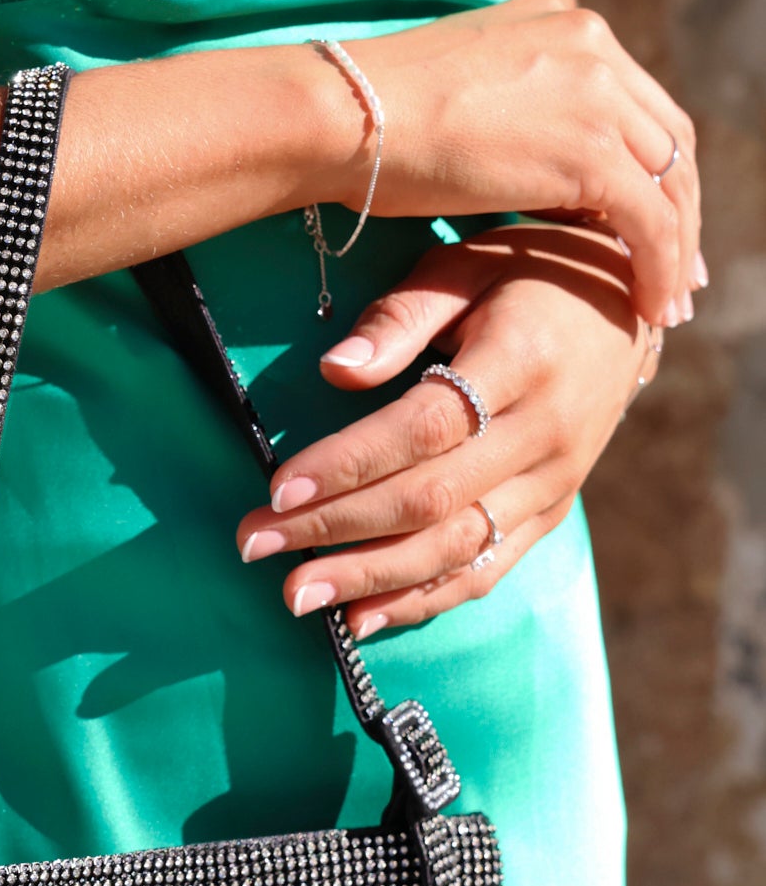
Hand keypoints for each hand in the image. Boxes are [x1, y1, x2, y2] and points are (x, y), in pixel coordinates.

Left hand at [235, 224, 664, 637]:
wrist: (632, 305)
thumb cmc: (530, 275)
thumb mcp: (466, 267)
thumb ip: (401, 317)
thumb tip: (335, 370)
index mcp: (523, 361)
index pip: (424, 427)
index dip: (349, 462)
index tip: (279, 487)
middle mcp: (544, 434)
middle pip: (429, 499)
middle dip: (334, 528)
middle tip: (254, 546)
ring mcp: (553, 483)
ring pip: (454, 548)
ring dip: (368, 578)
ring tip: (297, 595)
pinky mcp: (551, 514)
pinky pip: (485, 570)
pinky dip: (421, 600)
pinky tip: (360, 618)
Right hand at [324, 0, 700, 325]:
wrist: (346, 114)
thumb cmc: (371, 120)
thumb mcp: (458, 98)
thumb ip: (507, 116)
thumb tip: (518, 162)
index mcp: (564, 28)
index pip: (634, 105)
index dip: (651, 168)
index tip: (647, 223)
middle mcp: (592, 49)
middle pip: (665, 139)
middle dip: (678, 209)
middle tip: (676, 270)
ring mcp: (596, 94)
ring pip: (670, 182)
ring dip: (676, 248)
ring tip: (667, 303)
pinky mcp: (589, 151)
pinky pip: (649, 220)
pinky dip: (659, 267)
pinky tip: (649, 307)